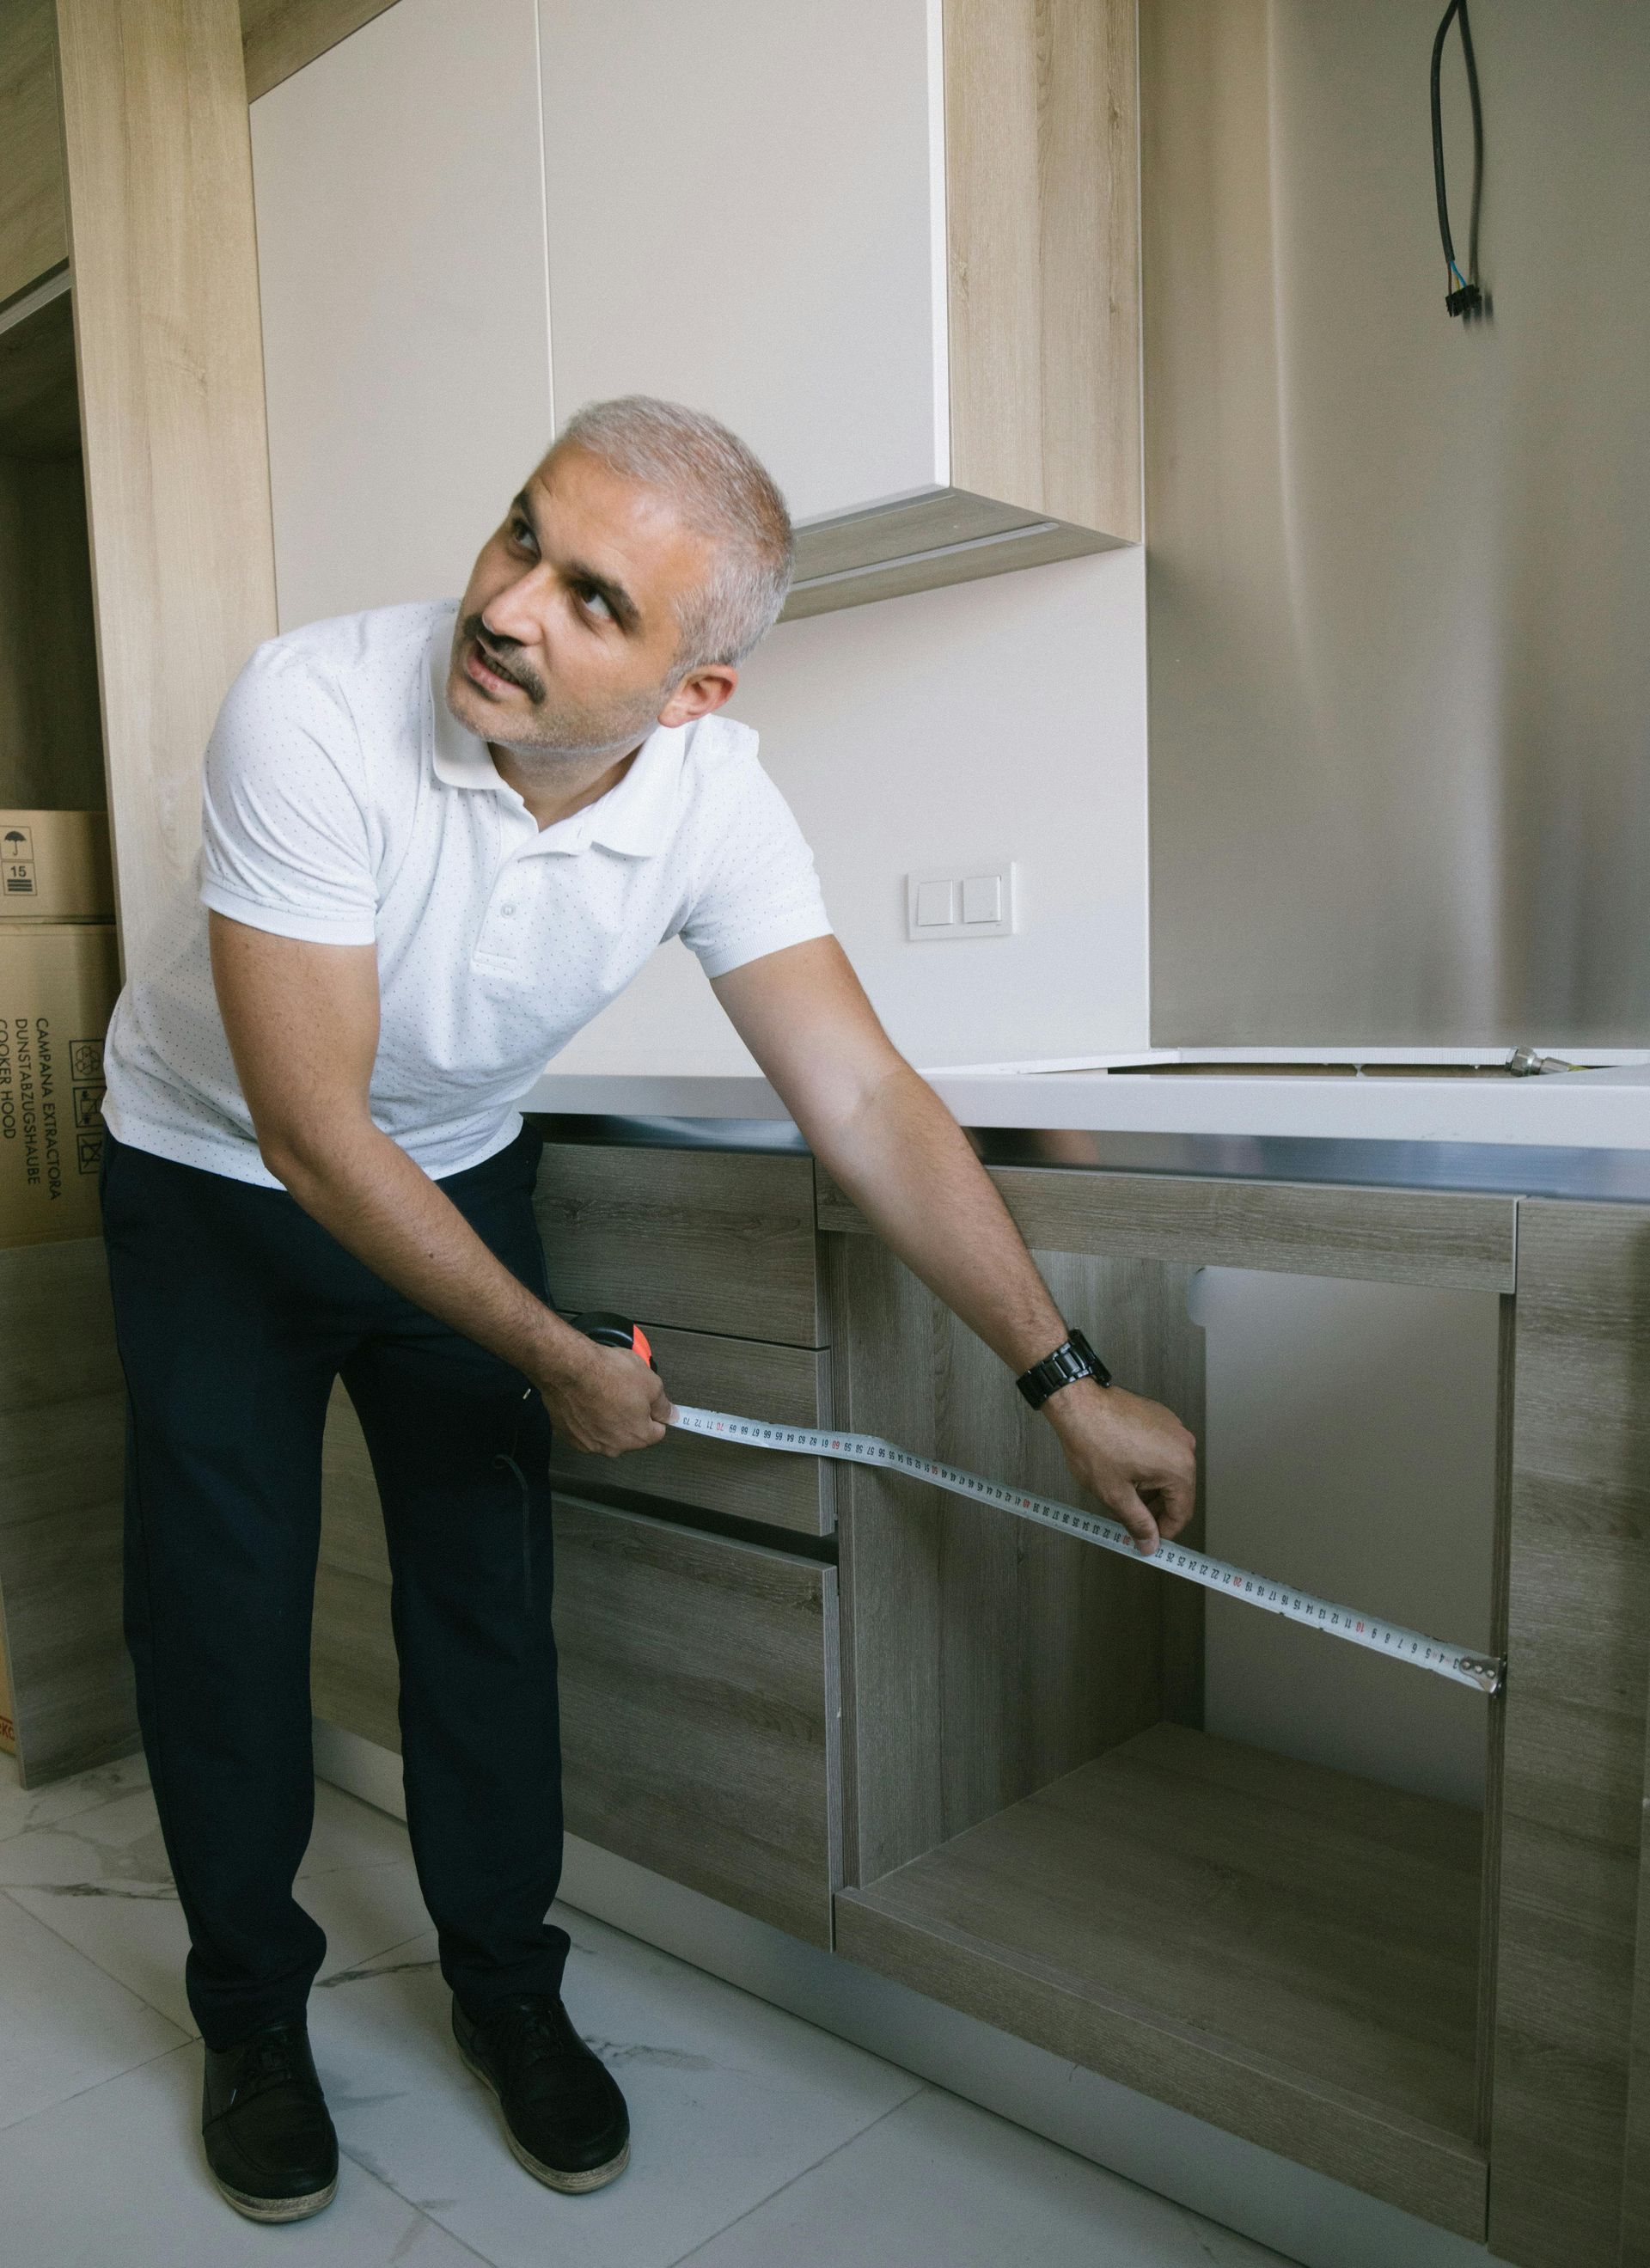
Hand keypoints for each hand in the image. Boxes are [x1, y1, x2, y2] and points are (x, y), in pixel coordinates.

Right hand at [537, 1340, 673, 1455]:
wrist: (571, 1368)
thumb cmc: (608, 1374)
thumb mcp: (651, 1383)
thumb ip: (663, 1405)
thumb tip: (670, 1414)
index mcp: (638, 1436)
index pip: (657, 1432)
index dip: (655, 1414)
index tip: (650, 1404)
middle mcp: (613, 1446)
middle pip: (630, 1433)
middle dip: (630, 1415)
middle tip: (625, 1392)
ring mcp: (589, 1442)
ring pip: (606, 1431)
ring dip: (607, 1417)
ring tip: (604, 1393)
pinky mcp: (569, 1435)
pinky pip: (584, 1428)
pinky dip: (587, 1417)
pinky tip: (587, 1399)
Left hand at [1044, 1378, 1196, 1555]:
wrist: (1079, 1404)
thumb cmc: (1094, 1441)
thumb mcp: (1115, 1494)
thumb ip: (1137, 1523)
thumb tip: (1149, 1542)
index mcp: (1179, 1467)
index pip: (1181, 1513)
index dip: (1163, 1531)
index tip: (1147, 1539)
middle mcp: (1183, 1446)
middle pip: (1177, 1492)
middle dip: (1153, 1508)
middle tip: (1127, 1517)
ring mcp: (1173, 1429)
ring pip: (1167, 1472)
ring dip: (1148, 1488)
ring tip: (1120, 1490)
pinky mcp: (1160, 1419)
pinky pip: (1161, 1452)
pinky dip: (1146, 1466)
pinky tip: (1122, 1468)